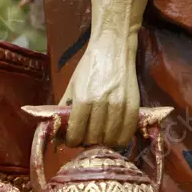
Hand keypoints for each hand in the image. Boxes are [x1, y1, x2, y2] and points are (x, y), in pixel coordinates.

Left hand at [59, 28, 139, 147]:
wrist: (113, 48)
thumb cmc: (89, 66)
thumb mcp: (72, 85)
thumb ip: (64, 108)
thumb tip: (57, 133)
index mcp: (83, 99)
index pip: (77, 133)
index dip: (73, 141)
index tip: (73, 139)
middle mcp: (102, 104)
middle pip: (94, 139)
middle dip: (87, 142)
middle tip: (86, 137)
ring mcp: (120, 106)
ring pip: (111, 140)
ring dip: (104, 142)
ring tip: (100, 136)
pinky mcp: (134, 106)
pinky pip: (127, 134)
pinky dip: (119, 140)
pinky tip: (114, 135)